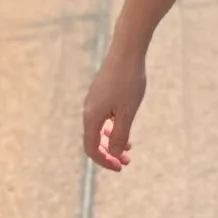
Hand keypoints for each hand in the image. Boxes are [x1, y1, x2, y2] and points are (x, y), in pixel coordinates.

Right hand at [81, 45, 146, 170]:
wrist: (127, 50)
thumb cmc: (129, 81)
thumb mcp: (127, 112)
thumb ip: (119, 135)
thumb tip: (113, 154)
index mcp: (91, 117)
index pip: (92, 148)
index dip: (104, 161)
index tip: (120, 167)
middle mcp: (88, 110)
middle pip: (94, 140)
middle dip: (109, 153)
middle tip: (126, 161)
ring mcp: (94, 99)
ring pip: (99, 128)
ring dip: (112, 140)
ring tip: (128, 146)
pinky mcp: (101, 91)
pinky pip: (103, 116)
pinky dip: (112, 126)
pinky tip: (124, 124)